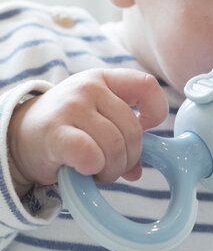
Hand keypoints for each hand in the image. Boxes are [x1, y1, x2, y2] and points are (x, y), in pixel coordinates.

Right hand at [7, 69, 168, 194]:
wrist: (19, 136)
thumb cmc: (66, 129)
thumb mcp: (97, 121)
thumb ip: (123, 137)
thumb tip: (137, 171)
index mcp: (104, 79)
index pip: (147, 86)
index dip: (156, 113)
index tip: (145, 130)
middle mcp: (89, 87)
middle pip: (133, 130)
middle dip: (128, 159)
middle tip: (112, 167)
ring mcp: (72, 106)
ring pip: (115, 146)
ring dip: (111, 170)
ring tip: (96, 170)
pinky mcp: (55, 132)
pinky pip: (90, 155)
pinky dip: (93, 169)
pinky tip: (84, 170)